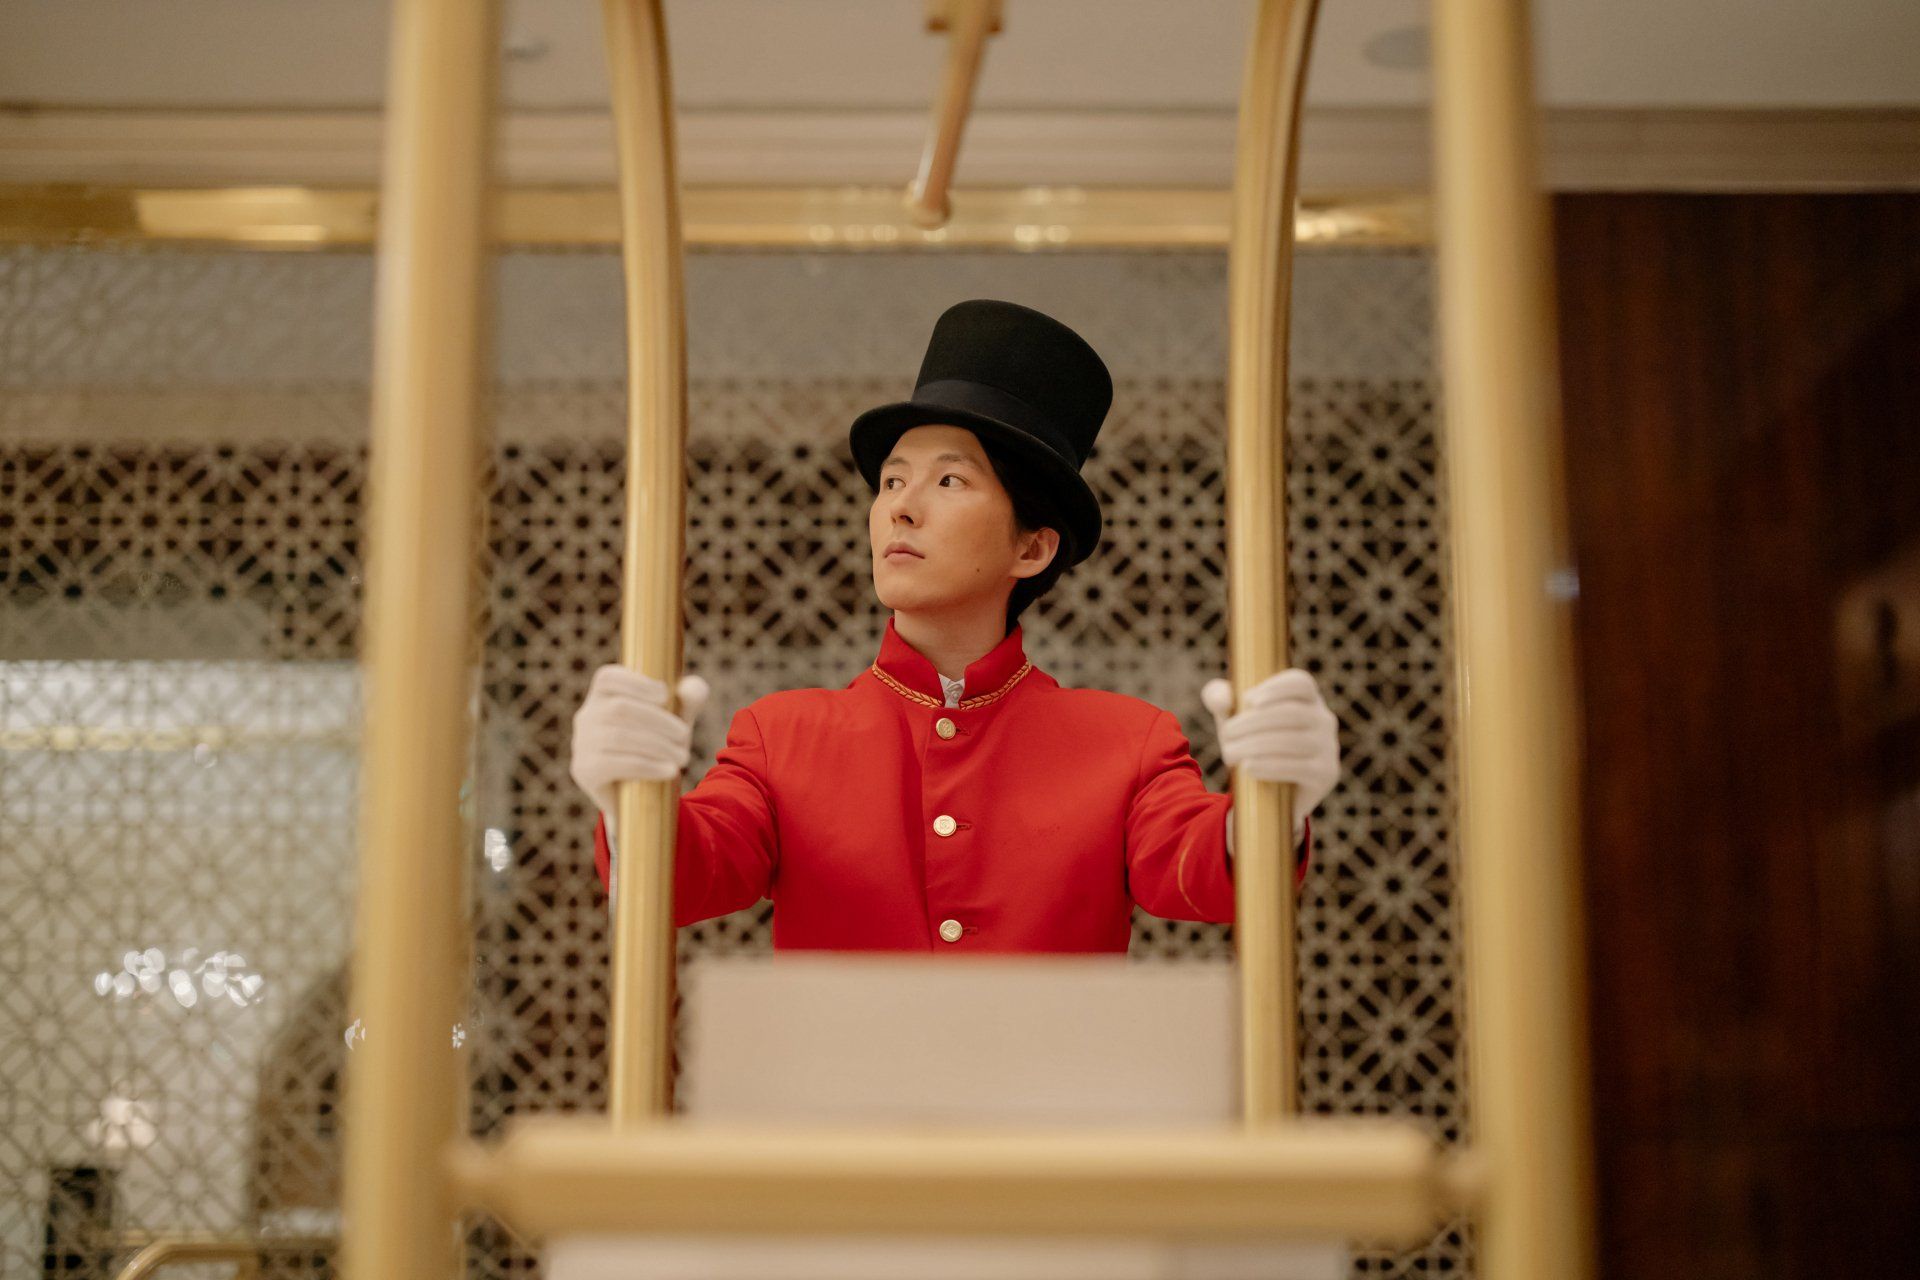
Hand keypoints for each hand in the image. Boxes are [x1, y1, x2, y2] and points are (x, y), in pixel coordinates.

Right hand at [569, 665, 711, 814]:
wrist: (640, 794)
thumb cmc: (657, 744)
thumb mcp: (676, 719)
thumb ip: (689, 699)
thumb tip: (693, 689)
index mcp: (603, 696)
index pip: (608, 677)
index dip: (636, 682)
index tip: (665, 695)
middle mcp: (587, 716)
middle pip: (620, 708)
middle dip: (659, 721)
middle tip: (684, 736)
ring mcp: (582, 743)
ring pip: (619, 736)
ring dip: (658, 746)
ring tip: (682, 757)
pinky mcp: (584, 770)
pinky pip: (615, 764)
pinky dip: (648, 766)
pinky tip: (669, 771)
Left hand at [1201, 669, 1339, 823]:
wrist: (1267, 793)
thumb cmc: (1250, 742)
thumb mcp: (1232, 717)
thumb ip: (1219, 698)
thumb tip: (1223, 699)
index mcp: (1306, 699)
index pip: (1301, 683)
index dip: (1276, 688)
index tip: (1247, 700)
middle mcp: (1323, 719)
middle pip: (1293, 712)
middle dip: (1254, 722)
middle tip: (1227, 734)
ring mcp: (1328, 747)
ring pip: (1294, 740)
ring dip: (1255, 745)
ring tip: (1230, 753)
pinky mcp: (1326, 774)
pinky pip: (1299, 767)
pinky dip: (1270, 766)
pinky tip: (1248, 767)